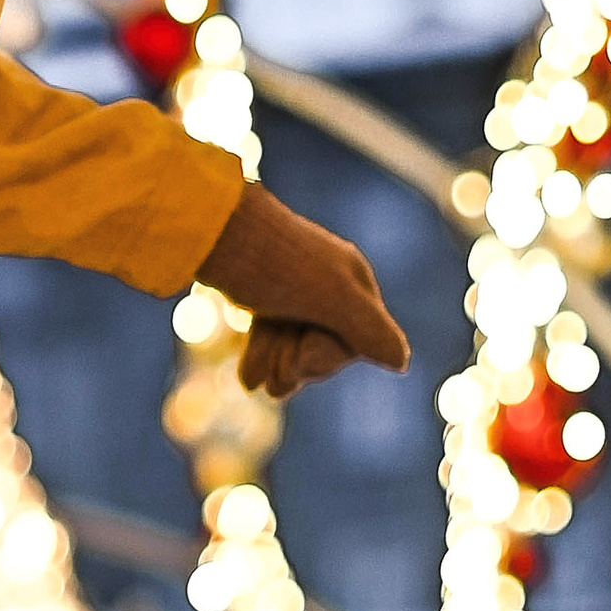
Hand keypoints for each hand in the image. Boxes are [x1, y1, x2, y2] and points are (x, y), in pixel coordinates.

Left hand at [195, 186, 410, 398]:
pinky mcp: (262, 288)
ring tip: (254, 380)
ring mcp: (295, 285)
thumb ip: (368, 330)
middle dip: (298, 366)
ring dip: (277, 365)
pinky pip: (271, 329)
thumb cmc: (273, 264)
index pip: (357, 342)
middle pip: (324, 344)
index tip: (298, 361)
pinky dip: (262, 354)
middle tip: (274, 375)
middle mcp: (330, 281)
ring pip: (294, 340)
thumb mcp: (329, 298)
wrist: (210, 229)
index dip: (326, 361)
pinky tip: (248, 378)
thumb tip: (401, 362)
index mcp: (353, 281)